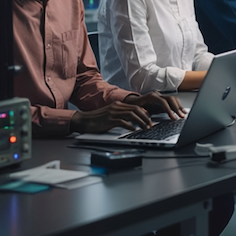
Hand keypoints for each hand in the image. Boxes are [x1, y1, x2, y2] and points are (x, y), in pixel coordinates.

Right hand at [69, 92, 184, 133]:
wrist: (83, 120)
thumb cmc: (97, 120)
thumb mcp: (111, 115)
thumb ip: (122, 116)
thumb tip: (134, 121)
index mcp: (118, 105)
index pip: (136, 106)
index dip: (145, 113)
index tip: (151, 119)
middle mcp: (117, 107)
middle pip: (136, 109)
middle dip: (146, 117)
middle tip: (151, 125)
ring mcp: (113, 113)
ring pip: (132, 115)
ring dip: (141, 122)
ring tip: (146, 128)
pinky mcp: (109, 120)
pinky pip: (123, 122)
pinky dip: (130, 126)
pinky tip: (134, 130)